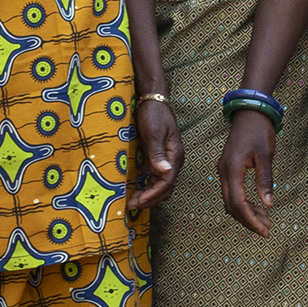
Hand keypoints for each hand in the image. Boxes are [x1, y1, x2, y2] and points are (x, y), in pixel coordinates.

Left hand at [129, 93, 181, 211]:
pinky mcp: (159, 159)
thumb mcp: (154, 133)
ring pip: (161, 186)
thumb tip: (165, 172)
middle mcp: (173, 161)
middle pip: (166, 188)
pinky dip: (147, 188)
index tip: (139, 201)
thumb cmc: (153, 114)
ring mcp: (167, 161)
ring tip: (133, 203)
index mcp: (175, 156)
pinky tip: (136, 191)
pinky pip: (156, 179)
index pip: (167, 182)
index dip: (153, 194)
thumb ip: (158, 153)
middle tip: (132, 206)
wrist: (154, 100)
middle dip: (150, 200)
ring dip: (149, 196)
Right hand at [218, 109, 276, 236]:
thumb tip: (269, 204)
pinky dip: (243, 203)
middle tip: (266, 230)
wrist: (249, 111)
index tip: (264, 230)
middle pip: (231, 206)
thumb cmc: (259, 131)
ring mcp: (224, 171)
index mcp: (232, 169)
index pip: (237, 203)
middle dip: (248, 220)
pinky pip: (232, 192)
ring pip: (230, 201)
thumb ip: (265, 180)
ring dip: (246, 213)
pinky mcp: (228, 169)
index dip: (250, 220)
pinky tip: (257, 207)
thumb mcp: (266, 155)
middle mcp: (224, 172)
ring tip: (265, 221)